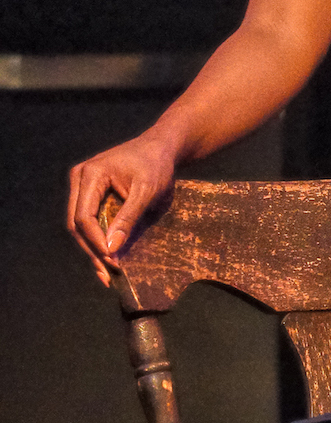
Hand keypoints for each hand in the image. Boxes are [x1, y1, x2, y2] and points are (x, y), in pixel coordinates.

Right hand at [67, 132, 182, 284]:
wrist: (161, 147)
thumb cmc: (157, 165)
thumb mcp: (147, 192)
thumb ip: (128, 218)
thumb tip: (111, 249)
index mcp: (90, 175)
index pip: (84, 217)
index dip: (97, 242)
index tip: (113, 261)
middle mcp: (80, 179)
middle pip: (77, 224)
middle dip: (93, 250)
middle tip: (108, 275)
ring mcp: (83, 186)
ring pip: (81, 224)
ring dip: (94, 249)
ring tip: (108, 274)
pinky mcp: (91, 193)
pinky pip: (90, 219)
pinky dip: (99, 238)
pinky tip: (108, 257)